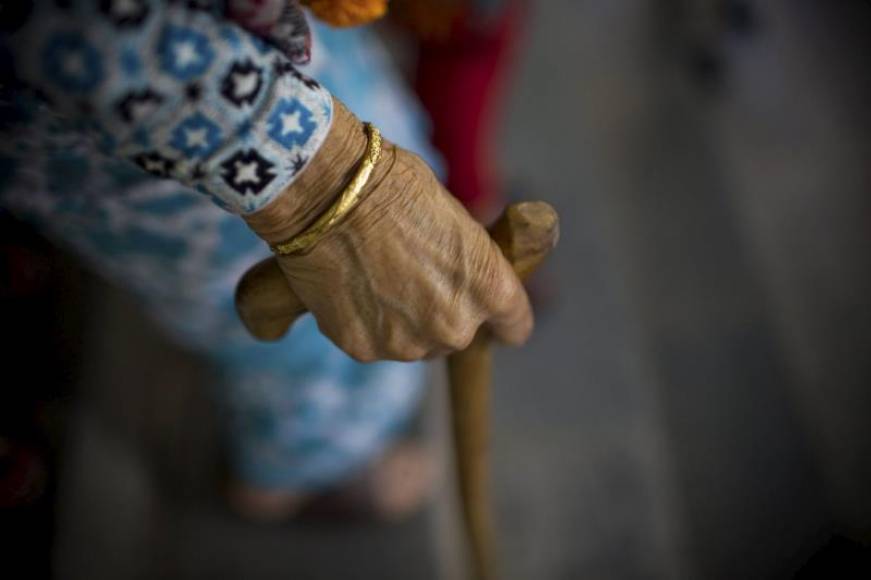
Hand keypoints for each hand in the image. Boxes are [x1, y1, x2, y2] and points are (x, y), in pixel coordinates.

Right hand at [243, 99, 531, 361]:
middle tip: (410, 275)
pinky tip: (350, 286)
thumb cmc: (396, 188)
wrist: (330, 196)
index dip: (502, 320)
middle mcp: (455, 328)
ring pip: (412, 342)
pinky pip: (372, 342)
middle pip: (456, 335)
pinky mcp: (364, 349)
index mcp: (489, 290)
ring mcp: (408, 344)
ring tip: (374, 277)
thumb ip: (464, 263)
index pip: (515, 326)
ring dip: (400, 320)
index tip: (491, 315)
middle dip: (439, 312)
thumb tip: (454, 277)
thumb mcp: (453, 219)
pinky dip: (363, 322)